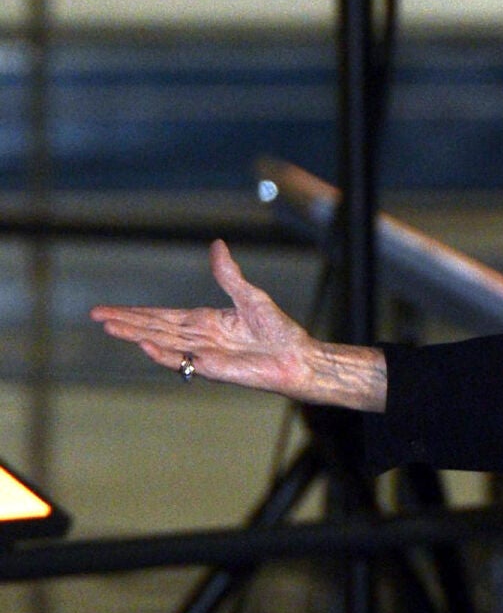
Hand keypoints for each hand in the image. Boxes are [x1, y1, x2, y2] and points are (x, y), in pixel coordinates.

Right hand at [90, 240, 386, 410]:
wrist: (295, 355)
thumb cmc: (277, 329)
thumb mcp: (249, 296)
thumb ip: (228, 275)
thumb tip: (217, 245)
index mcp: (204, 320)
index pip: (162, 316)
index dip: (135, 312)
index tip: (109, 310)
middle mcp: (199, 337)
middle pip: (154, 328)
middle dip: (125, 322)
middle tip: (96, 316)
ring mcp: (203, 353)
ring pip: (161, 343)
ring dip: (135, 335)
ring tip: (110, 327)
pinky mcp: (212, 367)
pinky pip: (182, 360)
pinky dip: (163, 353)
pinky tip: (144, 345)